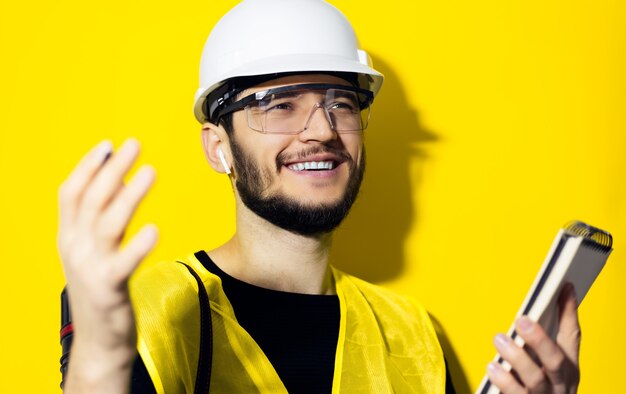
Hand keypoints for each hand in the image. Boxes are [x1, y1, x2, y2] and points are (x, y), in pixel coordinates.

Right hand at [58, 139, 156, 391]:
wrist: (98, 340)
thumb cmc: (100, 288)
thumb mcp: (91, 251)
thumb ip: (100, 219)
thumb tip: (120, 181)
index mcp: (68, 236)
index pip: (71, 193)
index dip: (88, 166)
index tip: (108, 145)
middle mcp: (75, 248)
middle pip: (91, 200)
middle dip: (112, 169)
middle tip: (134, 145)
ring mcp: (90, 267)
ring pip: (108, 223)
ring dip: (129, 195)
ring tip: (150, 171)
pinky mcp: (110, 287)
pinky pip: (124, 262)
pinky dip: (138, 245)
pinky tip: (155, 229)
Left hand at [486, 284, 579, 392]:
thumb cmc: (544, 390)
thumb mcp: (551, 367)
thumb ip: (544, 342)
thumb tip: (535, 310)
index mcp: (568, 368)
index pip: (572, 337)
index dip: (569, 312)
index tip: (564, 288)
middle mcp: (559, 384)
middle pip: (555, 361)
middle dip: (540, 339)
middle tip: (522, 320)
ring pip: (535, 379)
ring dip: (517, 357)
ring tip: (500, 339)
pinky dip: (504, 381)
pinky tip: (492, 367)